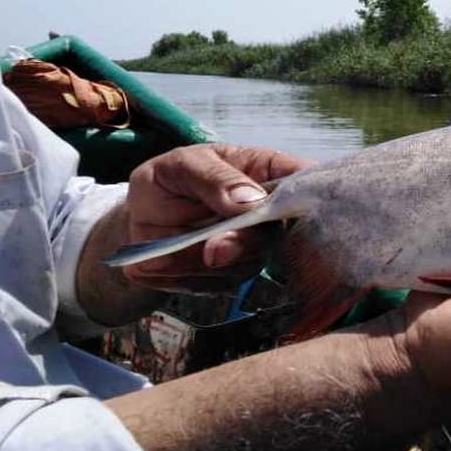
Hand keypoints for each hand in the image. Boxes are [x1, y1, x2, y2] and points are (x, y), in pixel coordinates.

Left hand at [122, 143, 308, 292]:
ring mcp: (254, 248)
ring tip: (168, 250)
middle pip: (282, 234)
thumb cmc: (171, 179)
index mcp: (268, 173)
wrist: (140, 216)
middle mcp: (270, 215)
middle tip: (213, 250)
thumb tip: (252, 200)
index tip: (284, 213)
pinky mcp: (232, 276)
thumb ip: (215, 179)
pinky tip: (163, 261)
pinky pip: (218, 285)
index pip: (306, 182)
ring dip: (206, 263)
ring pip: (249, 265)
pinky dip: (187, 277)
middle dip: (245, 244)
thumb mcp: (183, 165)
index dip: (310, 198)